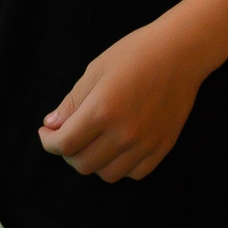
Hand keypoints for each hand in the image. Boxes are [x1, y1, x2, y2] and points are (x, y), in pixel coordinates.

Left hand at [38, 20, 203, 181]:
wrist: (181, 52)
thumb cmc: (136, 53)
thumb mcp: (96, 69)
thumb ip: (72, 101)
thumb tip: (52, 124)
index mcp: (102, 111)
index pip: (64, 144)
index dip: (48, 142)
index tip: (46, 132)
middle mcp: (123, 134)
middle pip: (83, 164)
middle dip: (67, 152)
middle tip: (68, 135)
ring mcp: (145, 144)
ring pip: (108, 174)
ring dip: (93, 162)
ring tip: (93, 142)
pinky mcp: (163, 147)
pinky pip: (135, 173)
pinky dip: (121, 166)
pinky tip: (118, 148)